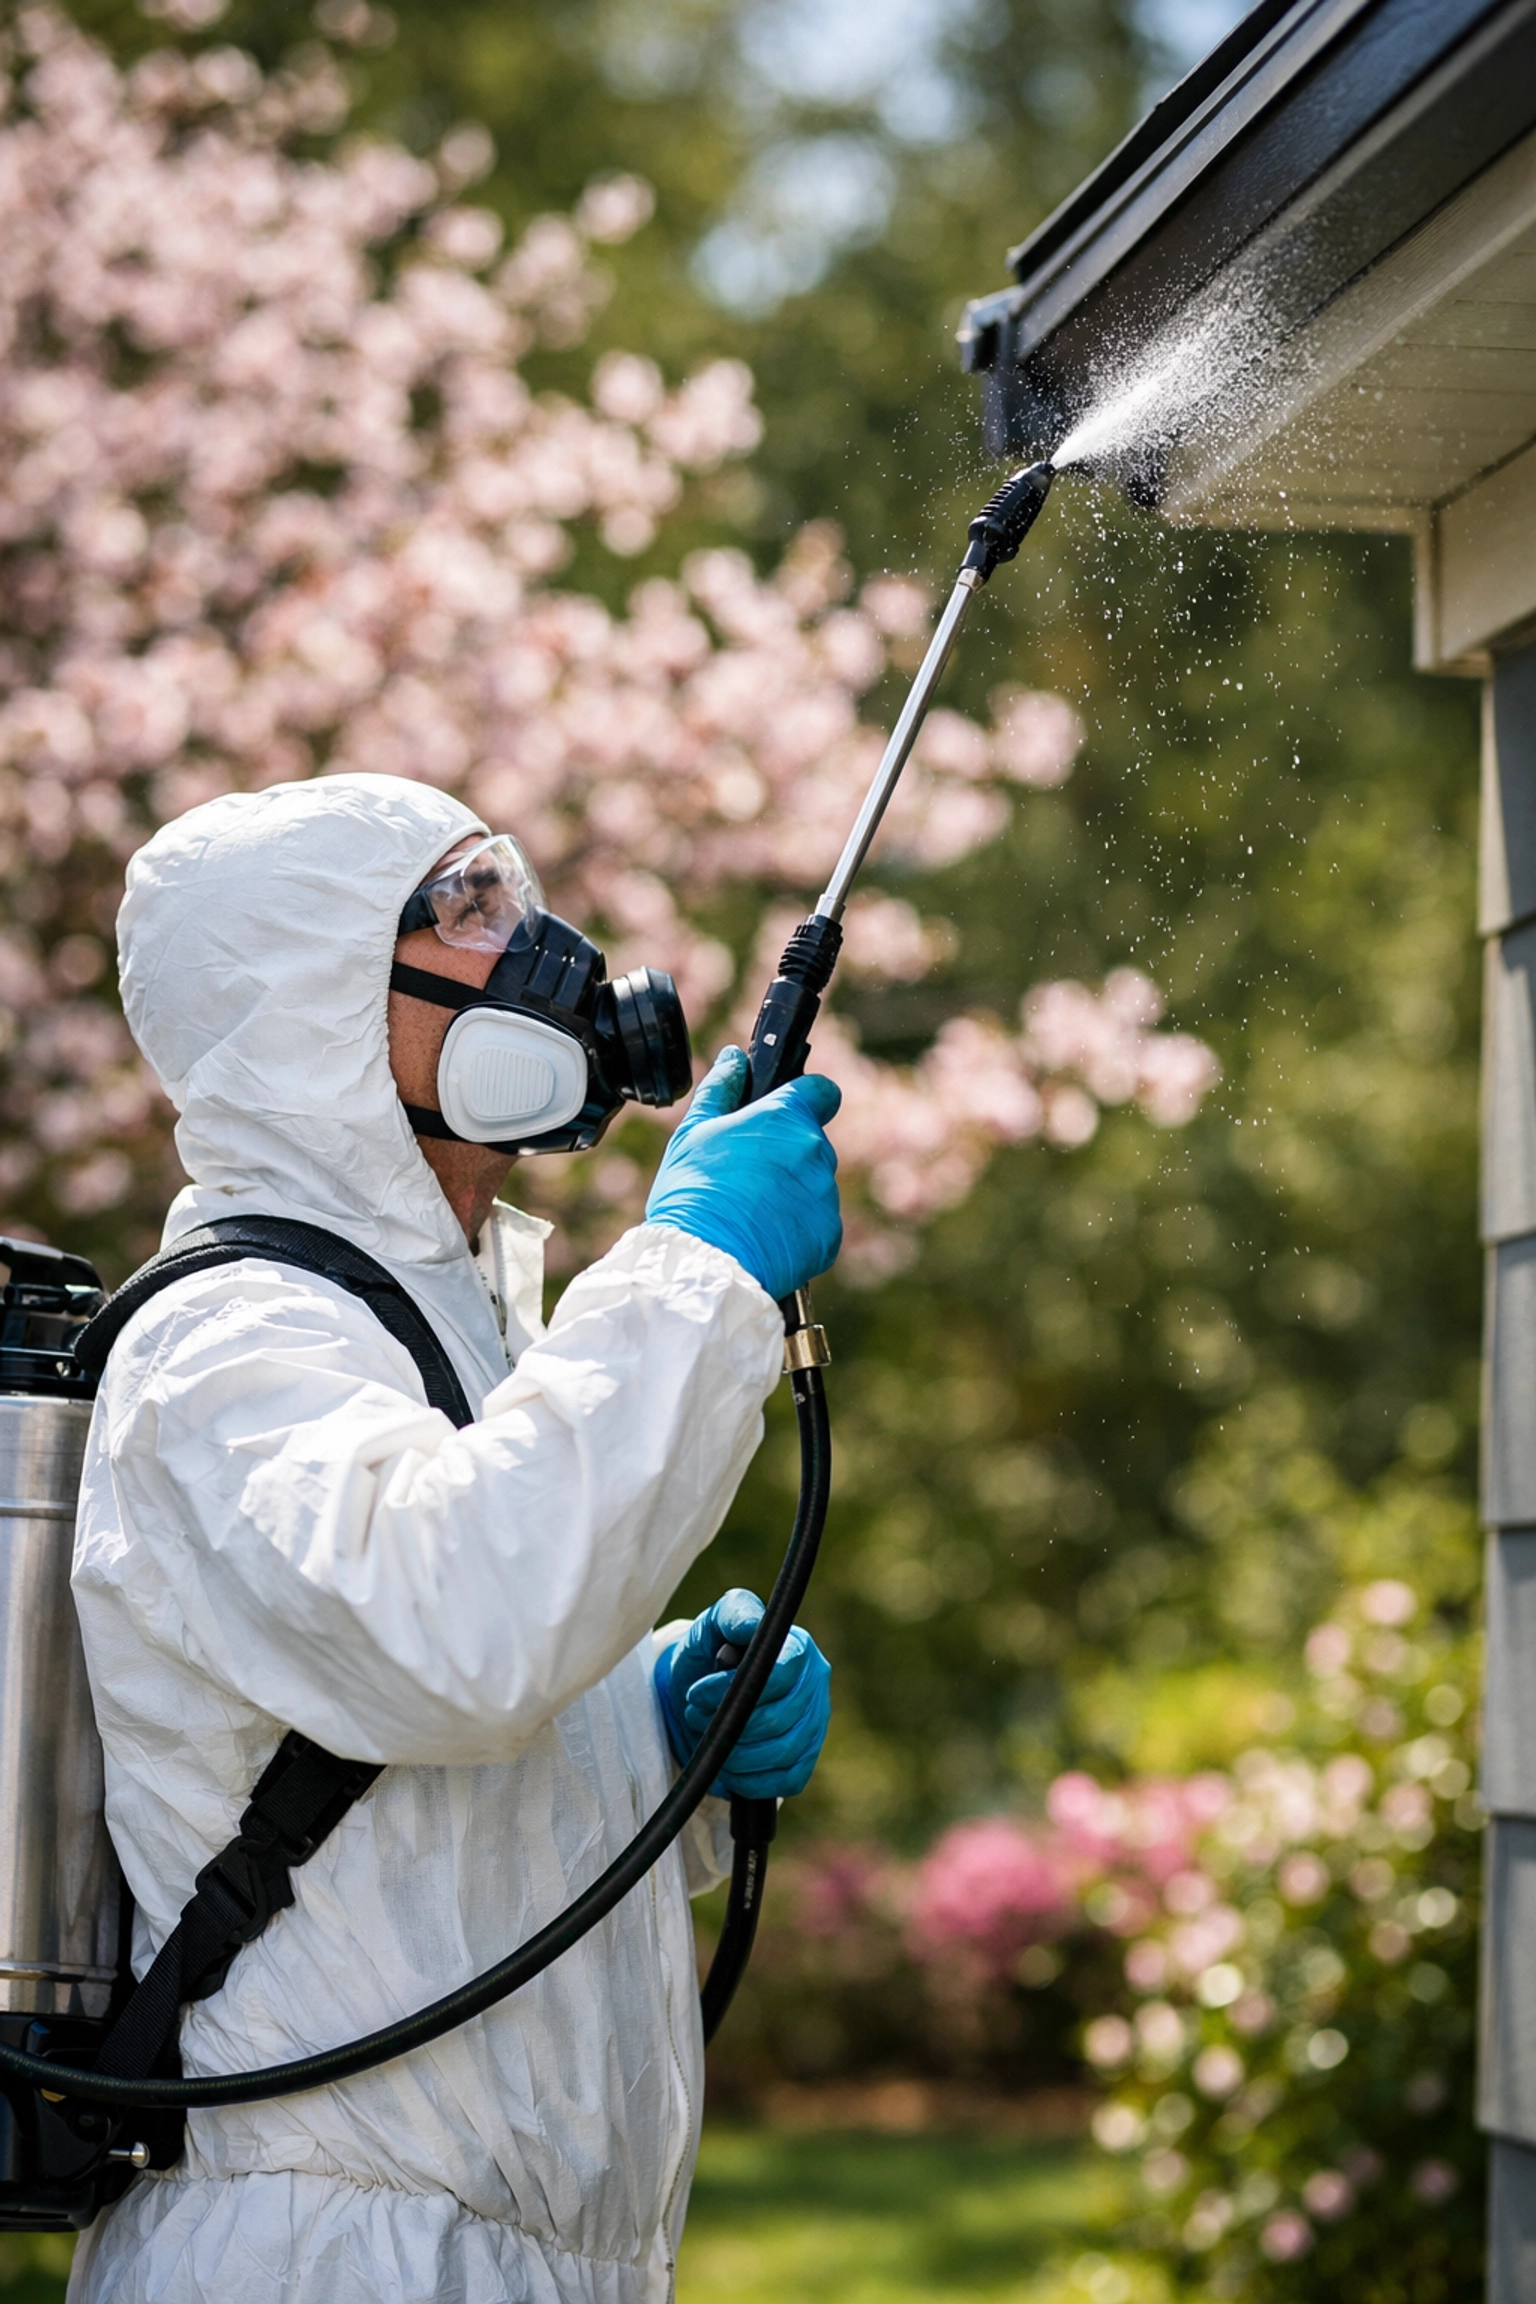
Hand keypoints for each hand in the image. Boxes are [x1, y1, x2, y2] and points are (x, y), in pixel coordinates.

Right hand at [644, 1046, 841, 1302]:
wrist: (705, 1261)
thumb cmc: (692, 1191)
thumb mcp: (693, 1132)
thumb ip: (720, 1089)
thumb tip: (734, 1058)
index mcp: (785, 1117)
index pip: (821, 1091)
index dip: (805, 1097)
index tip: (785, 1111)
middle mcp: (815, 1151)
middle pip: (810, 1142)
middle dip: (785, 1153)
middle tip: (743, 1177)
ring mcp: (826, 1194)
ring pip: (814, 1184)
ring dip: (791, 1192)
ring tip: (748, 1212)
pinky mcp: (830, 1234)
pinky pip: (818, 1223)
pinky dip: (797, 1228)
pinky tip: (762, 1236)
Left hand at [655, 1589, 830, 1798]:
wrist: (701, 1692)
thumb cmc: (710, 1652)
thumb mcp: (714, 1624)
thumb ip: (734, 1613)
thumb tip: (752, 1627)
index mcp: (800, 1648)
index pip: (781, 1675)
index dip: (736, 1689)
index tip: (696, 1693)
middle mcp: (816, 1685)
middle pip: (779, 1719)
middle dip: (729, 1724)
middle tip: (695, 1716)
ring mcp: (816, 1724)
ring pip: (782, 1752)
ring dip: (734, 1752)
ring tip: (709, 1738)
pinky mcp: (806, 1758)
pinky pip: (788, 1780)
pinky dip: (752, 1779)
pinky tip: (728, 1767)